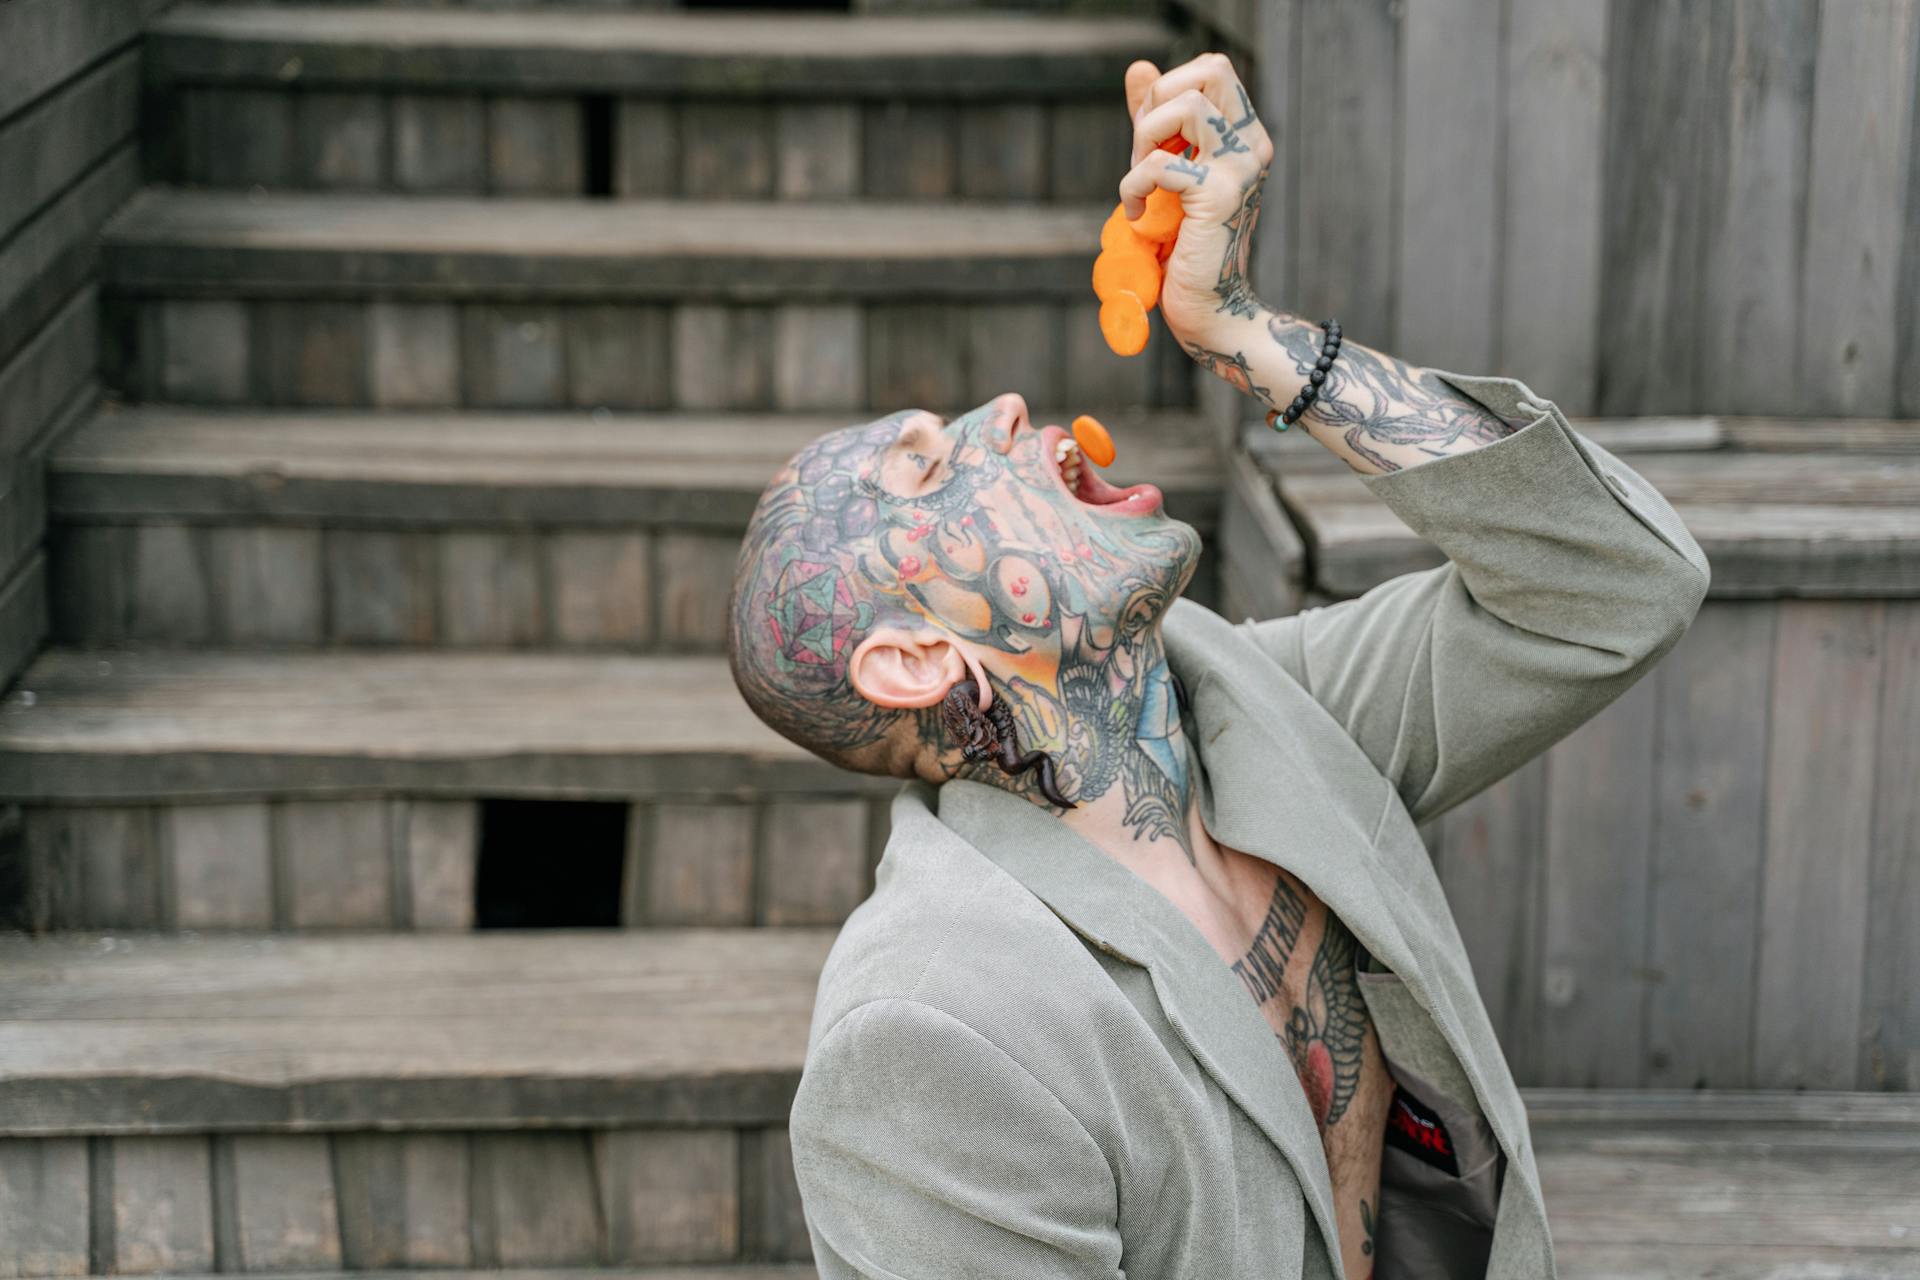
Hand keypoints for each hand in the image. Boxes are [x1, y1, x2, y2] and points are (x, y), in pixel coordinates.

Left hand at [1119, 54, 1272, 351]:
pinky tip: (1137, 215)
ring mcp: (1240, 168)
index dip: (1169, 91)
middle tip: (1145, 153)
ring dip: (1145, 139)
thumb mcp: (1167, 175)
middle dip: (1159, 103)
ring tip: (1141, 182)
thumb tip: (1139, 67)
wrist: (1211, 311)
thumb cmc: (1186, 250)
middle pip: (1210, 70)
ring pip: (1185, 105)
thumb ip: (1154, 123)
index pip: (1211, 69)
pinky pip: (1161, 164)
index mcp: (1244, 136)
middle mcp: (1252, 145)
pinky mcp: (1219, 196)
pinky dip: (1134, 185)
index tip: (1152, 142)